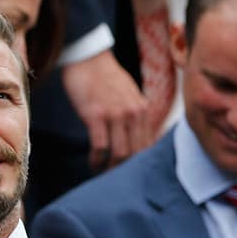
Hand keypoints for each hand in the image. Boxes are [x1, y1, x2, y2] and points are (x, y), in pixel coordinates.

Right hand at [61, 50, 150, 169]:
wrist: (88, 59)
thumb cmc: (105, 77)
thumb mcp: (130, 94)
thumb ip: (136, 115)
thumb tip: (137, 138)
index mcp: (143, 110)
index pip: (148, 145)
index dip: (140, 163)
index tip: (130, 172)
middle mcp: (134, 113)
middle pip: (136, 153)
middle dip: (126, 170)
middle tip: (115, 178)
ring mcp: (116, 115)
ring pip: (120, 153)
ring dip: (110, 168)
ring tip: (103, 172)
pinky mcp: (96, 115)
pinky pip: (100, 146)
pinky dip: (97, 159)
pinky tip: (93, 162)